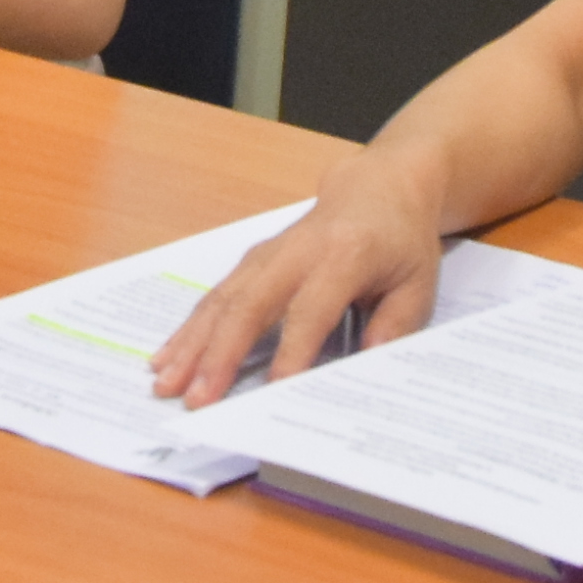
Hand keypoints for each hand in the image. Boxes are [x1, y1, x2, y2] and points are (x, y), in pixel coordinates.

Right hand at [149, 153, 451, 407]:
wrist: (379, 185)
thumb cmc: (400, 240)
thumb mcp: (418, 284)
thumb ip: (394, 328)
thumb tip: (362, 370)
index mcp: (346, 254)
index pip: (312, 308)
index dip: (294, 350)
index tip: (275, 391)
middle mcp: (297, 251)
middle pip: (251, 303)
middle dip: (219, 353)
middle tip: (195, 397)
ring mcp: (268, 253)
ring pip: (223, 299)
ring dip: (192, 342)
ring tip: (164, 381)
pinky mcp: (252, 261)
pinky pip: (216, 295)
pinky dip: (189, 328)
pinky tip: (166, 355)